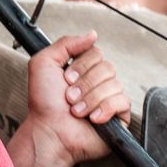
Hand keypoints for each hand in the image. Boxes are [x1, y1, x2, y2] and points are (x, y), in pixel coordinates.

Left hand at [24, 31, 131, 166]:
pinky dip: (105, 109)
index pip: (97, 53)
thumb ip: (66, 43)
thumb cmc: (44, 103)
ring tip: (76, 111)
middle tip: (69, 97)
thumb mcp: (44, 63)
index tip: (66, 79)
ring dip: (91, 99)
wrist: (49, 132)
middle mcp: (98, 82)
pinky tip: (93, 119)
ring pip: (115, 85)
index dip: (81, 65)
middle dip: (85, 84)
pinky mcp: (118, 116)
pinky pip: (123, 102)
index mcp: (84, 69)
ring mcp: (109, 99)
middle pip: (108, 67)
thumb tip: (92, 34)